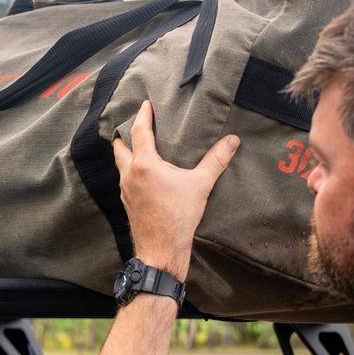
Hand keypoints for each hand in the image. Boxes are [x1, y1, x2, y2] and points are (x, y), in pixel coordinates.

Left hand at [113, 101, 239, 280]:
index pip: (139, 132)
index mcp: (144, 165)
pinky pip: (124, 180)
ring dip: (126, 153)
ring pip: (120, 165)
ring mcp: (125, 190)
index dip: (142, 116)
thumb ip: (216, 160)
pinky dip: (129, 170)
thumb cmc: (178, 217)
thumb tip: (233, 141)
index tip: (145, 105)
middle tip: (132, 124)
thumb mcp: (200, 185)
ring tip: (135, 146)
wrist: (161, 249)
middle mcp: (129, 175)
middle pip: (120, 147)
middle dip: (125, 134)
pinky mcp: (127, 203)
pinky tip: (141, 174)